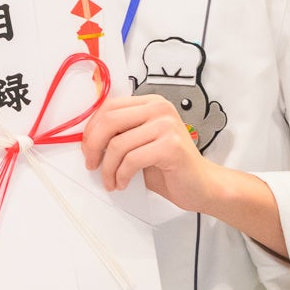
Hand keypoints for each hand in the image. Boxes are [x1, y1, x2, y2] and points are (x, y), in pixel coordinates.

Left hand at [80, 94, 221, 213]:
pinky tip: (123, 183)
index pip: (109, 107)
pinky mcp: (171, 146)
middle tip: (91, 164)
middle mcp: (160, 109)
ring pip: (118, 144)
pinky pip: (132, 160)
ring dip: (108, 168)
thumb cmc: (169, 166)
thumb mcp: (139, 143)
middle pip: (110, 121)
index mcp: (151, 103)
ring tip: (110, 181)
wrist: (202, 185)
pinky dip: (121, 175)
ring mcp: (167, 126)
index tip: (87, 148)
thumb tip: (87, 140)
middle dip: (93, 146)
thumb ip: (120, 134)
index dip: (91, 129)